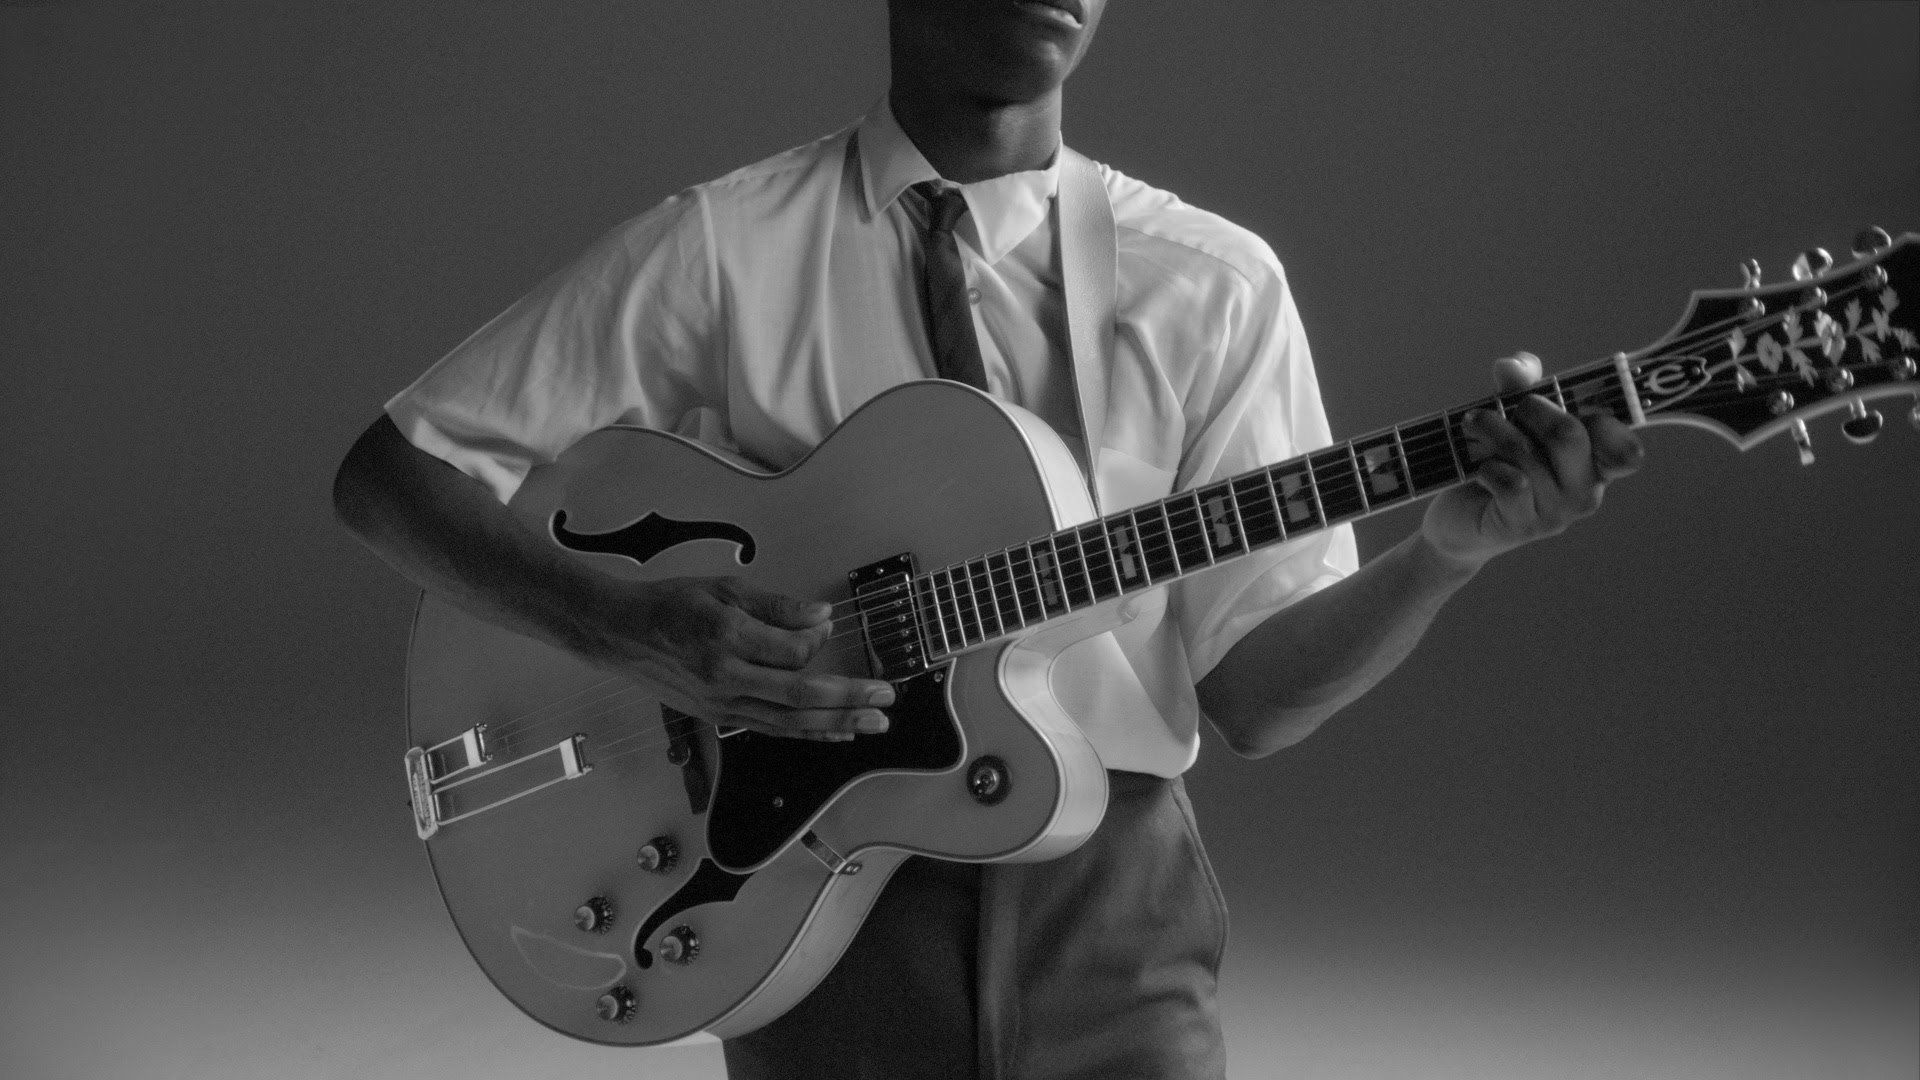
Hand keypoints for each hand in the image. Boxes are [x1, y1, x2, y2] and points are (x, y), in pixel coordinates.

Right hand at [574, 575, 894, 741]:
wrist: (622, 635)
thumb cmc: (672, 606)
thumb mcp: (725, 589)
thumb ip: (777, 607)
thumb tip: (822, 617)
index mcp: (727, 639)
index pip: (793, 652)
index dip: (818, 639)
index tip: (827, 624)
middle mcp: (726, 678)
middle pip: (801, 696)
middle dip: (850, 699)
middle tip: (887, 699)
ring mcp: (723, 704)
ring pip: (791, 721)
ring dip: (838, 723)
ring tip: (875, 723)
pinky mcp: (721, 717)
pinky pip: (773, 729)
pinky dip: (809, 733)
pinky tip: (836, 733)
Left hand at [1420, 353, 1643, 570]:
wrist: (1458, 521)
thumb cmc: (1494, 462)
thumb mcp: (1509, 418)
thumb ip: (1518, 387)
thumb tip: (1516, 365)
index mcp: (1595, 461)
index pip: (1627, 449)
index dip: (1605, 423)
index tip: (1573, 405)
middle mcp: (1586, 489)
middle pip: (1570, 434)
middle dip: (1532, 409)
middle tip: (1510, 407)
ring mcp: (1557, 512)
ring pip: (1529, 456)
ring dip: (1494, 431)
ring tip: (1473, 425)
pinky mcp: (1523, 526)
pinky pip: (1510, 482)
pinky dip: (1487, 467)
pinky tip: (1479, 470)